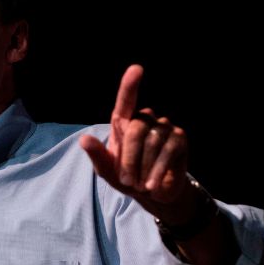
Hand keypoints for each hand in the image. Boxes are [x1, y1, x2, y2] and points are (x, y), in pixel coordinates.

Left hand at [80, 65, 193, 221]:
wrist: (153, 194)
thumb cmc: (128, 178)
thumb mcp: (108, 171)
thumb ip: (97, 156)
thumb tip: (84, 140)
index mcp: (125, 123)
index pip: (126, 100)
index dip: (130, 85)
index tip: (137, 69)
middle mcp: (146, 119)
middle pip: (136, 129)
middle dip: (129, 158)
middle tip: (128, 181)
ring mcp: (164, 127)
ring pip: (153, 141)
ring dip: (144, 168)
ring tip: (141, 184)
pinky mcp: (180, 139)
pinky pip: (168, 150)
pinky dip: (158, 170)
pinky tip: (153, 184)